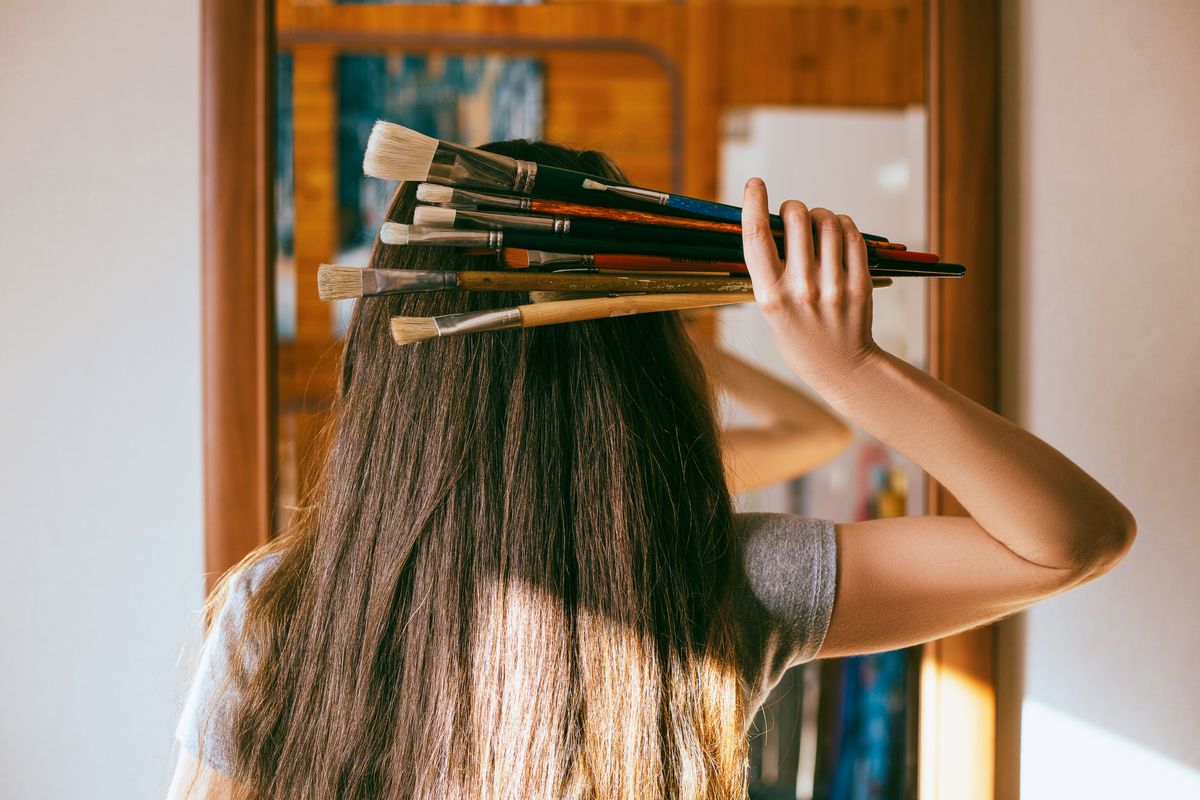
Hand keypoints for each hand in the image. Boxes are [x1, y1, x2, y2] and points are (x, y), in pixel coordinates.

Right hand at [740, 178, 882, 399]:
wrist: (840, 367)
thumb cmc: (797, 335)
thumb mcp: (770, 308)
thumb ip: (769, 269)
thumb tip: (770, 220)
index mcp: (770, 295)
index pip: (756, 236)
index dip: (753, 202)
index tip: (754, 183)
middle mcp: (801, 288)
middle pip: (796, 218)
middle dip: (792, 206)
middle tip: (792, 212)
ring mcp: (833, 285)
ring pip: (827, 221)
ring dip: (820, 214)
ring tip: (817, 224)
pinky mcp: (859, 283)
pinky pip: (852, 235)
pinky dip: (843, 225)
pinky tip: (838, 232)